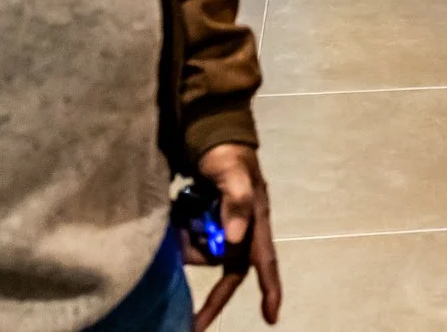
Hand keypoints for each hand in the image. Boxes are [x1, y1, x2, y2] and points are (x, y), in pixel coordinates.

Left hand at [190, 143, 281, 329]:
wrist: (210, 134)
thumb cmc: (227, 153)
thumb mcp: (232, 173)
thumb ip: (236, 202)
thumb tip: (234, 238)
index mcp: (255, 221)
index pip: (263, 261)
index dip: (269, 290)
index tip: (270, 318)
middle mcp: (241, 229)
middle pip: (227, 268)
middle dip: (213, 296)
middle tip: (193, 322)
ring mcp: (222, 227)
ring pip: (205, 254)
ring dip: (189, 248)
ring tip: (178, 221)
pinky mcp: (204, 221)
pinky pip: (192, 241)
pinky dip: (181, 237)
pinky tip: (176, 217)